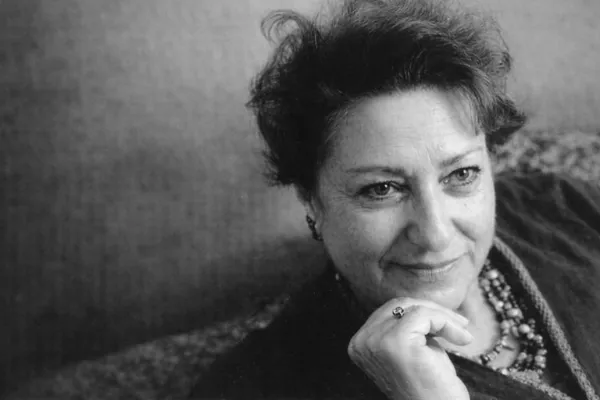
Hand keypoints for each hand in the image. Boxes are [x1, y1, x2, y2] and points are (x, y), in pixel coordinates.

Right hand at [347, 298, 471, 399]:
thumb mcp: (411, 350)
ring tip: (461, 334)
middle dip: (432, 311)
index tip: (449, 323)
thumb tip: (418, 302)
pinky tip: (461, 340)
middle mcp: (362, 341)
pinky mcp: (396, 341)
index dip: (421, 313)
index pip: (388, 311)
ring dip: (443, 318)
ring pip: (413, 307)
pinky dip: (447, 322)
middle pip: (398, 305)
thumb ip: (405, 327)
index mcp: (360, 344)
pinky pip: (424, 315)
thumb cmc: (429, 388)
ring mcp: (375, 341)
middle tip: (460, 324)